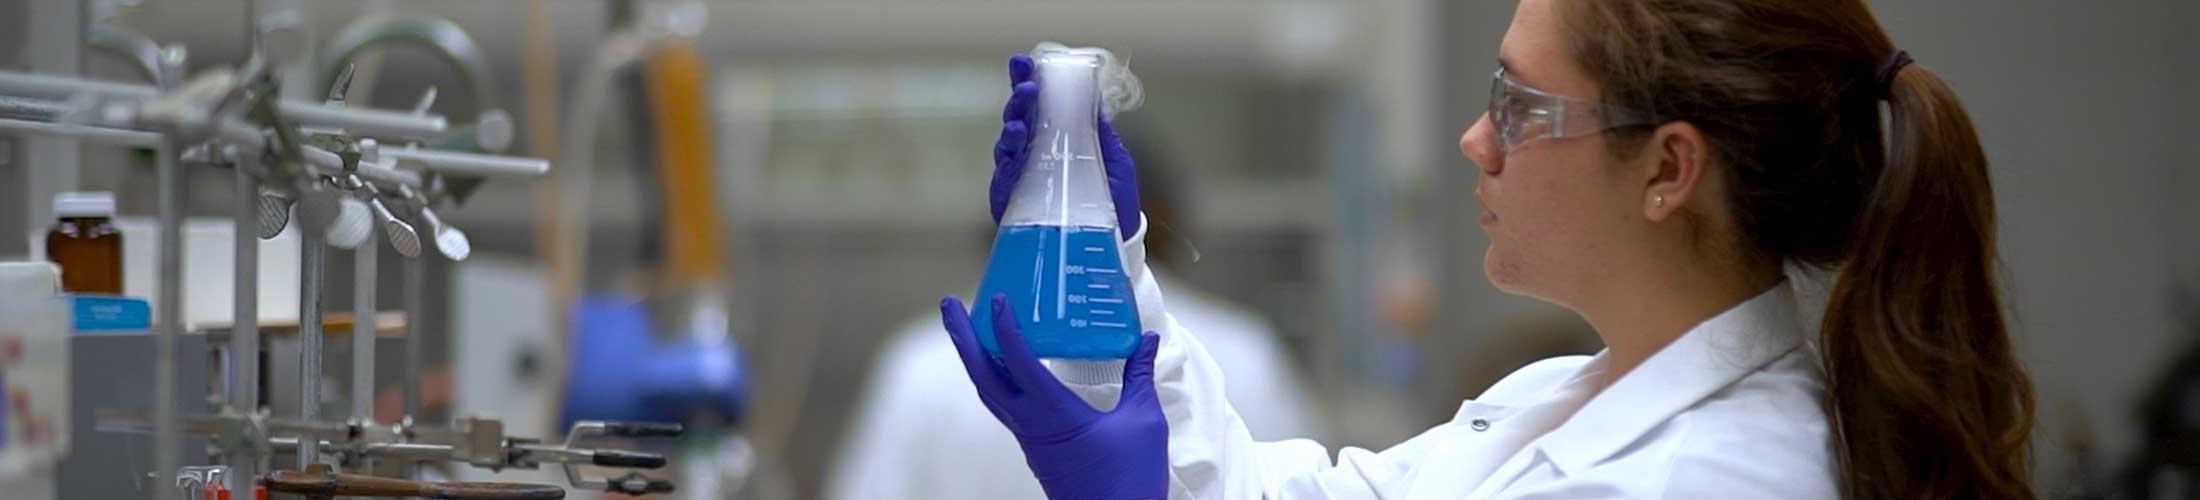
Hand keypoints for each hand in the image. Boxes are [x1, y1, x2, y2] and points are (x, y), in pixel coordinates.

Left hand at [940, 294, 1167, 499]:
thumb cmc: (1130, 479)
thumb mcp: (1143, 421)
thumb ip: (1140, 375)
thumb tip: (1147, 339)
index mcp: (1054, 414)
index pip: (1018, 361)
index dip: (1005, 327)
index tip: (997, 299)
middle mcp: (1031, 425)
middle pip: (983, 376)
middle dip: (963, 337)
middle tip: (948, 305)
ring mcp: (1029, 440)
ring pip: (989, 393)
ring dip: (973, 358)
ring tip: (965, 329)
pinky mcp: (1035, 450)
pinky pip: (1003, 407)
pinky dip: (993, 379)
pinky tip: (1002, 368)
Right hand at [991, 53, 1142, 238]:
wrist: (1115, 246)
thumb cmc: (1114, 204)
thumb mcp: (1115, 162)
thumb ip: (1100, 133)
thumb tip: (1092, 96)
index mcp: (1058, 141)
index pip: (1039, 107)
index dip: (1030, 82)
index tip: (1026, 62)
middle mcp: (1035, 156)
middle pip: (1019, 119)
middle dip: (1020, 97)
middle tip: (1028, 83)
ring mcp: (1021, 178)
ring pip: (1008, 143)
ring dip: (1013, 121)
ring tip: (1022, 111)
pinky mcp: (1011, 202)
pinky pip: (1003, 175)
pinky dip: (1007, 155)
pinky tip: (1015, 137)